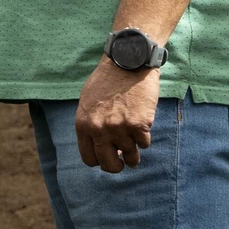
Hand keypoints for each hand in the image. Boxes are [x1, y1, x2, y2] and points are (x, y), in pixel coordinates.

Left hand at [74, 57, 159, 172]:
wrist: (128, 62)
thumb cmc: (107, 80)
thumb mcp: (88, 102)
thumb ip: (91, 124)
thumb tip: (100, 145)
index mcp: (83, 125)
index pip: (89, 159)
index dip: (100, 161)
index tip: (107, 156)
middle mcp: (100, 130)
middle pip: (109, 165)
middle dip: (117, 166)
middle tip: (123, 162)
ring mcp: (119, 129)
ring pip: (131, 156)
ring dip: (135, 151)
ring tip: (136, 141)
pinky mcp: (139, 125)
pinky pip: (145, 143)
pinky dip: (145, 137)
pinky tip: (143, 123)